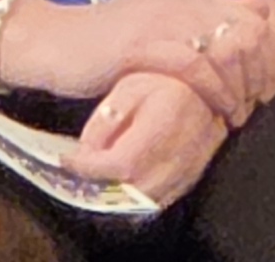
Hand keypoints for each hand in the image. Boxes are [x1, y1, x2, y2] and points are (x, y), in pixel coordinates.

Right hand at [0, 0, 270, 122]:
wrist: (52, 40)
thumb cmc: (107, 41)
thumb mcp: (161, 27)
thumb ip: (196, 29)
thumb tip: (239, 45)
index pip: (253, 19)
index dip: (264, 56)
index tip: (259, 88)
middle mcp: (185, 0)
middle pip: (247, 35)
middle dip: (256, 75)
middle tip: (251, 107)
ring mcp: (164, 20)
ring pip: (226, 50)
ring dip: (238, 88)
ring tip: (236, 116)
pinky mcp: (143, 44)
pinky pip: (193, 66)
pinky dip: (213, 91)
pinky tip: (216, 112)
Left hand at [60, 67, 234, 210]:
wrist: (207, 77)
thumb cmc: (165, 76)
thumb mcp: (129, 86)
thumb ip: (105, 119)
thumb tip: (86, 153)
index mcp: (166, 120)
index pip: (120, 162)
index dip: (89, 166)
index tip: (66, 159)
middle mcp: (184, 146)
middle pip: (134, 186)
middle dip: (102, 183)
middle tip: (84, 169)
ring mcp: (195, 162)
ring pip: (150, 197)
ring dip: (122, 193)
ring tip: (103, 175)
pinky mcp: (198, 169)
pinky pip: (165, 197)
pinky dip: (143, 196)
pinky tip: (129, 181)